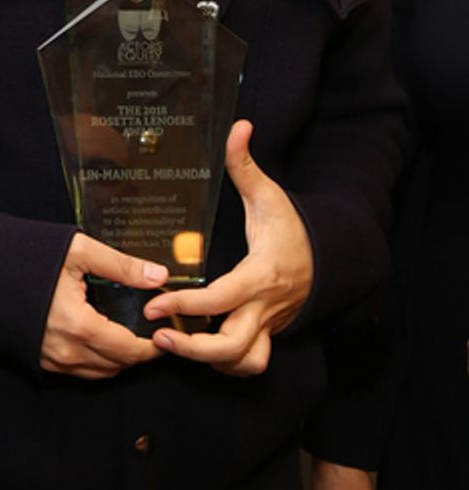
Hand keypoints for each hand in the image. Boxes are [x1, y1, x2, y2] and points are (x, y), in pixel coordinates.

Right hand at [41, 232, 167, 377]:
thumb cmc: (24, 259)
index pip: (129, 350)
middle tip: (153, 333)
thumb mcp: (77, 252)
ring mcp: (51, 359)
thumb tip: (157, 276)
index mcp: (78, 325)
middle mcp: (66, 350)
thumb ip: (121, 266)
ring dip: (120, 359)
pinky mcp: (41, 360)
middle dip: (140, 353)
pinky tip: (103, 341)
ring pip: (100, 372)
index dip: (152, 346)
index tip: (164, 333)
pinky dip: (99, 362)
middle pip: (118, 365)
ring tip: (131, 337)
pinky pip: (80, 371)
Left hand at [142, 120, 313, 375]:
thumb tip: (237, 126)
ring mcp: (269, 325)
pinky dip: (226, 363)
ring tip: (174, 346)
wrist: (335, 257)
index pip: (220, 300)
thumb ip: (245, 165)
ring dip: (210, 362)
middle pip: (231, 348)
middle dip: (192, 349)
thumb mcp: (270, 195)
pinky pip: (251, 362)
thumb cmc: (295, 227)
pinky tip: (199, 349)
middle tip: (157, 336)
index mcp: (260, 276)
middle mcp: (264, 308)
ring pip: (245, 363)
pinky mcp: (269, 334)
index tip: (154, 304)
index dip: (185, 305)